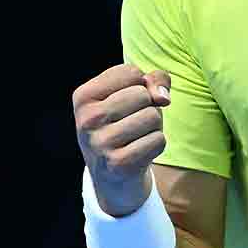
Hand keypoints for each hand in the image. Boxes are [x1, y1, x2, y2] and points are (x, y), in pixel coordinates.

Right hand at [72, 64, 171, 215]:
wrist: (111, 175)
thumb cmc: (124, 124)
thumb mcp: (129, 95)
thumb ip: (154, 80)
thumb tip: (163, 97)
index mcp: (83, 96)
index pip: (131, 72)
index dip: (140, 85)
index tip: (126, 101)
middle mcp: (87, 119)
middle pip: (142, 94)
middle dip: (148, 106)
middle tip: (133, 122)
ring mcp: (101, 143)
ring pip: (153, 116)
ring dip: (154, 126)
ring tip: (137, 136)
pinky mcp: (119, 164)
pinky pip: (158, 140)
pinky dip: (157, 144)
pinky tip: (140, 151)